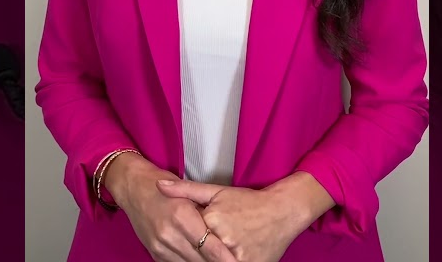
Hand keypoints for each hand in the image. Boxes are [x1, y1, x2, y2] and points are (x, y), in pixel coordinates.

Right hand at [106, 154, 237, 261]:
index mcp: (181, 216)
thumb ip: (206, 212)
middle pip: (201, 260)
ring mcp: (159, 246)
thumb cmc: (162, 185)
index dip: (225, 258)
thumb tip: (228, 232)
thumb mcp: (187, 191)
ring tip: (219, 260)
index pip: (210, 246)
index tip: (237, 261)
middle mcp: (169, 234)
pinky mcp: (154, 253)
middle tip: (234, 261)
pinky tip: (200, 259)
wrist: (132, 188)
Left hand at [157, 174, 332, 261]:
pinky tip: (214, 258)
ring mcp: (237, 258)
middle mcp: (224, 240)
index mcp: (212, 220)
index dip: (181, 236)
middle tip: (194, 243)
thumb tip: (158, 185)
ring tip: (209, 251)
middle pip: (197, 253)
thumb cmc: (248, 201)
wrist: (283, 212)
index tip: (178, 235)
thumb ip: (186, 190)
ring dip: (203, 260)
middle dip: (191, 252)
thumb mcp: (217, 191)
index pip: (187, 234)